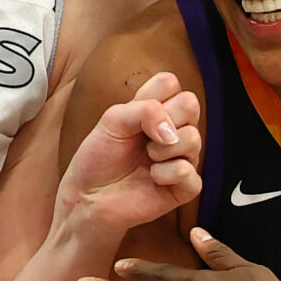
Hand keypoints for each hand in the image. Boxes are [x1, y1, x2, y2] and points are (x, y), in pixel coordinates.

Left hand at [58, 72, 201, 232]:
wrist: (88, 198)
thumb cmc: (98, 159)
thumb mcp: (111, 122)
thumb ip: (142, 110)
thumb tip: (171, 130)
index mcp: (156, 111)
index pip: (170, 83)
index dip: (153, 96)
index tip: (134, 117)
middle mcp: (174, 131)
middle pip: (190, 103)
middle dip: (162, 120)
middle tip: (143, 139)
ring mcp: (182, 157)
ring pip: (193, 137)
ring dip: (162, 149)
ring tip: (146, 159)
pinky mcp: (186, 186)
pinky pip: (188, 171)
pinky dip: (165, 174)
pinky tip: (152, 179)